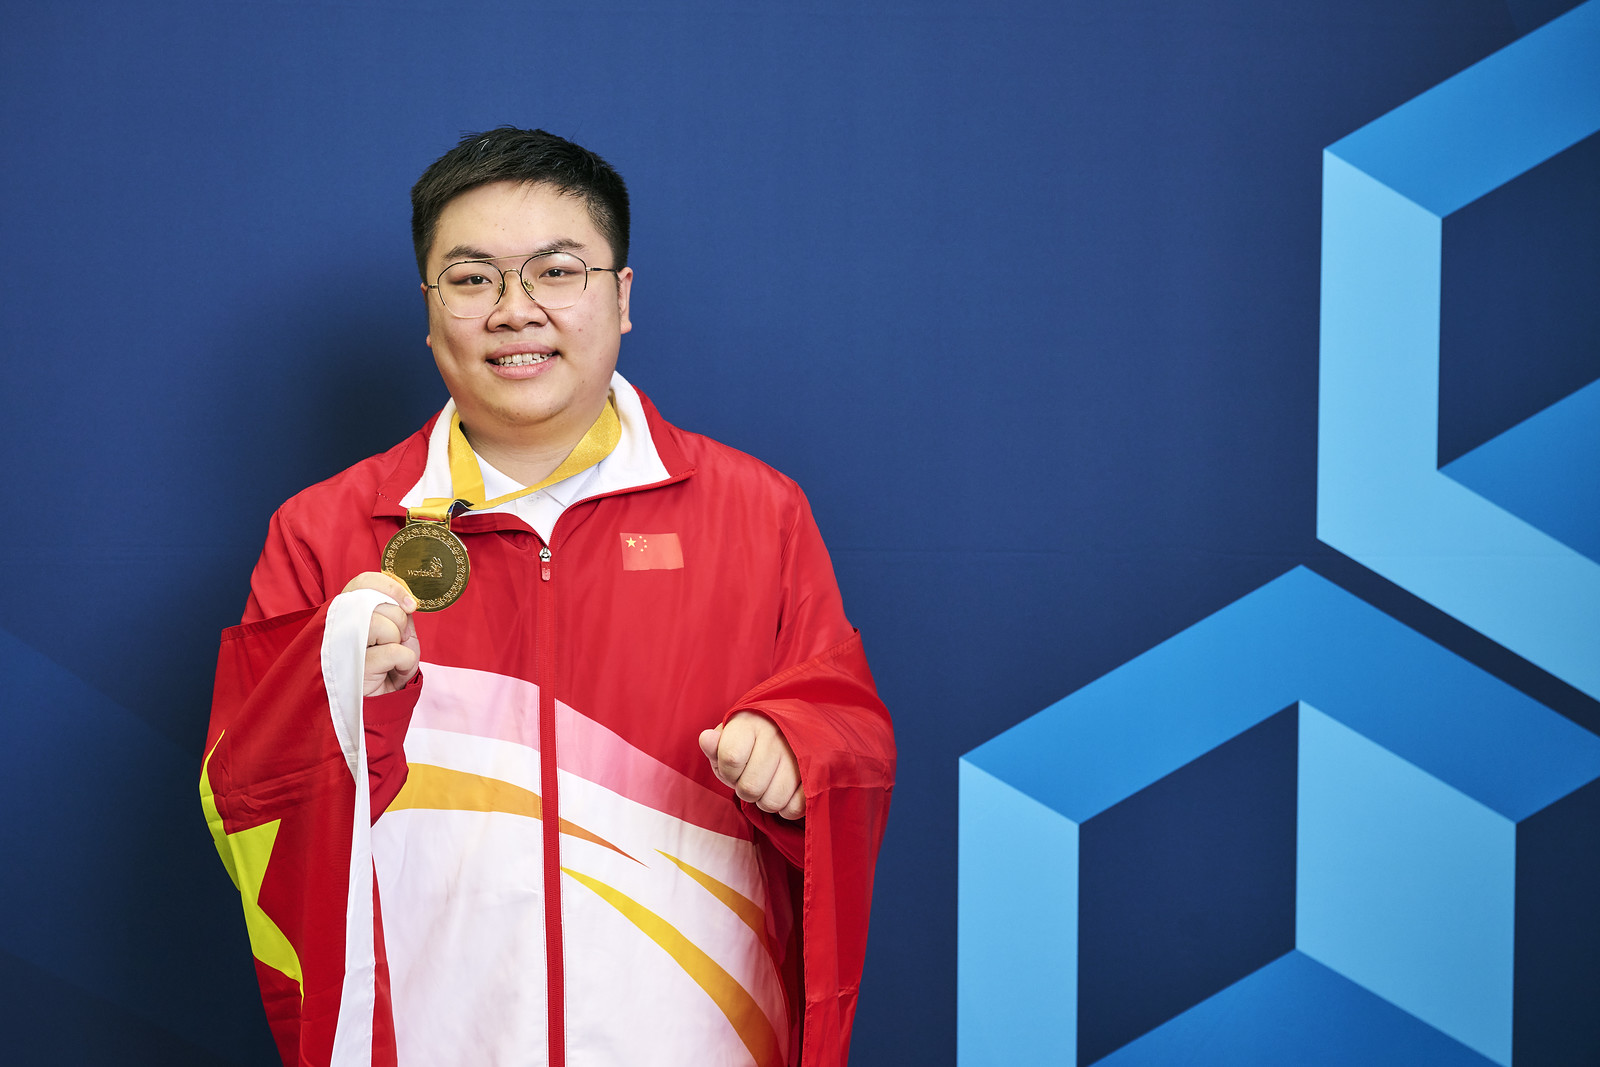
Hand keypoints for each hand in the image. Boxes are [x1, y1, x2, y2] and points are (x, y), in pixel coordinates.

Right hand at [342, 572, 419, 695]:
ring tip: (390, 658)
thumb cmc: (390, 666)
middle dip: (399, 623)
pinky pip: (394, 652)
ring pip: (385, 626)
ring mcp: (343, 644)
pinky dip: (404, 662)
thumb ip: (399, 613)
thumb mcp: (400, 634)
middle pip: (381, 604)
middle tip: (394, 642)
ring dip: (399, 643)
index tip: (410, 603)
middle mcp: (340, 624)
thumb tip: (405, 602)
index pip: (363, 582)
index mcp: (350, 611)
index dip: (390, 586)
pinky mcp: (352, 666)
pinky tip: (393, 671)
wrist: (381, 702)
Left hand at [698, 711, 803, 819]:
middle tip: (752, 778)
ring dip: (765, 801)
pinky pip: (794, 808)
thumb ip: (714, 746)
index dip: (727, 772)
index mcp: (749, 722)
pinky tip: (784, 792)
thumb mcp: (728, 741)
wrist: (791, 731)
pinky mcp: (816, 772)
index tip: (734, 767)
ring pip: (772, 801)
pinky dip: (786, 808)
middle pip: (750, 787)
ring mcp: (798, 754)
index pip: (730, 758)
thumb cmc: (751, 742)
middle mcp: (776, 735)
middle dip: (745, 790)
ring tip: (768, 785)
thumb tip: (706, 739)